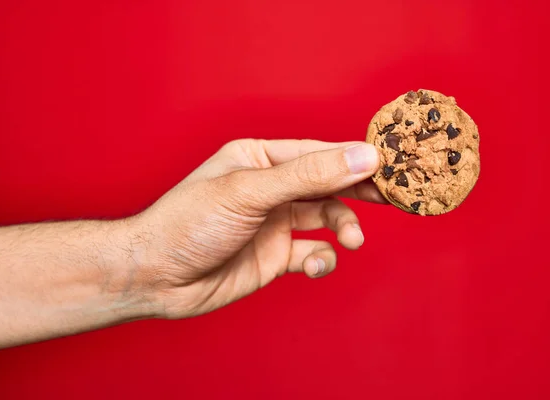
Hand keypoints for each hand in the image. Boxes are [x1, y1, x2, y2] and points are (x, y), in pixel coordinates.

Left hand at [128, 139, 382, 318]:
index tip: (393, 165)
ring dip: (343, 228)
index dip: (356, 158)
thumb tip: (362, 156)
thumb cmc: (189, 223)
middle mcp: (270, 188)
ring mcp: (273, 223)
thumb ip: (309, 175)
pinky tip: (313, 266)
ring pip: (325, 219)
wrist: (155, 277)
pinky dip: (320, 260)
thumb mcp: (250, 191)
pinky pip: (311, 253)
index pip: (319, 152)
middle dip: (360, 191)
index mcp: (260, 158)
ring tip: (351, 240)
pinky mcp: (274, 256)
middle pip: (328, 184)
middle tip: (395, 198)